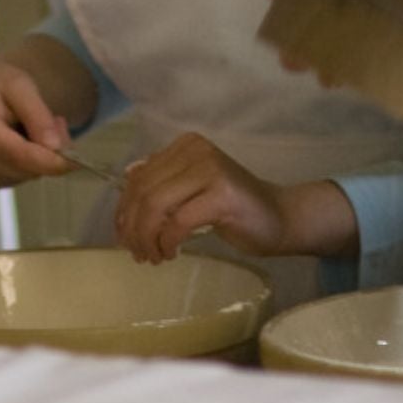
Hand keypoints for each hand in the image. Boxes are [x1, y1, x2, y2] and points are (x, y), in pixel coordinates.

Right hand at [0, 54, 72, 187]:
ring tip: (36, 126)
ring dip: (41, 156)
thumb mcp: (21, 84)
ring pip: (27, 176)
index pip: (20, 155)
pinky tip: (24, 142)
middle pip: (26, 169)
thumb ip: (38, 115)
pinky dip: (31, 164)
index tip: (77, 160)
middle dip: (49, 151)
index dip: (52, 160)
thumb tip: (54, 147)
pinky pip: (20, 179)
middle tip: (56, 122)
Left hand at [113, 133, 325, 263]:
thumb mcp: (191, 190)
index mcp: (185, 145)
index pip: (139, 177)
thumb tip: (125, 178)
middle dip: (133, 228)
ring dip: (147, 238)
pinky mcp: (222, 195)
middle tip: (137, 254)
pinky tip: (171, 253)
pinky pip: (178, 221)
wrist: (279, 218)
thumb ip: (163, 182)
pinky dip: (167, 242)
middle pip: (143, 192)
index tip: (123, 238)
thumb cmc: (232, 208)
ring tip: (153, 257)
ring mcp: (211, 169)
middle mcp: (196, 150)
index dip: (124, 210)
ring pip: (156, 205)